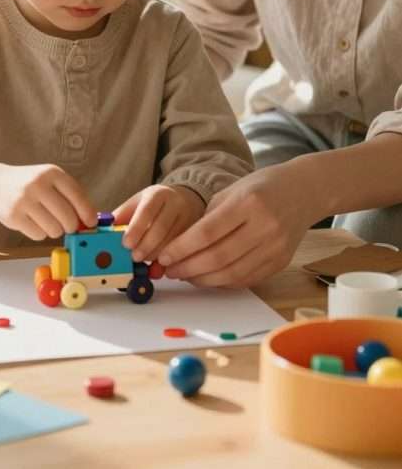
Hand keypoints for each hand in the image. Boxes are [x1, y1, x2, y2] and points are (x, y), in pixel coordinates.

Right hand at [0, 163, 96, 240]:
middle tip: (67, 225)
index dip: (87, 212)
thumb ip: (70, 195)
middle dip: (71, 226)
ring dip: (55, 230)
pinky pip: (38, 235)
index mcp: (52, 172)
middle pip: (67, 217)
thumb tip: (90, 220)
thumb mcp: (51, 180)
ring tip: (47, 220)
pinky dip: (40, 233)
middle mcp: (38, 184)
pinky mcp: (13, 216)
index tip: (91, 223)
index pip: (77, 195)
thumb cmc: (32, 184)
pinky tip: (33, 222)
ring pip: (54, 229)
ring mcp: (24, 200)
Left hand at [112, 184, 205, 262]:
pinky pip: (183, 248)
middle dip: (146, 246)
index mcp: (157, 194)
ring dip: (157, 254)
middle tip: (134, 257)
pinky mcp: (195, 231)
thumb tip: (104, 230)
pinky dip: (170, 258)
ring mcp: (188, 217)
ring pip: (173, 241)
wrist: (185, 199)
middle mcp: (175, 203)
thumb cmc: (154, 204)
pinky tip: (160, 263)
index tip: (126, 243)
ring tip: (145, 260)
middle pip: (161, 228)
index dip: (136, 228)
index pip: (147, 210)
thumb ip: (122, 215)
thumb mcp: (138, 202)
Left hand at [157, 162, 318, 287]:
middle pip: (218, 257)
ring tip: (185, 275)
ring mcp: (276, 247)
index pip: (207, 232)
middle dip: (188, 267)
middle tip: (169, 270)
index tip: (164, 256)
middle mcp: (265, 226)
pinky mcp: (280, 262)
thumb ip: (208, 217)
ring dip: (203, 279)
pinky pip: (246, 279)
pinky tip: (207, 277)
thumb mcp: (232, 191)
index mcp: (249, 203)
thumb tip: (179, 246)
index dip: (182, 248)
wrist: (304, 191)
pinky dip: (222, 282)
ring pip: (232, 274)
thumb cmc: (262, 187)